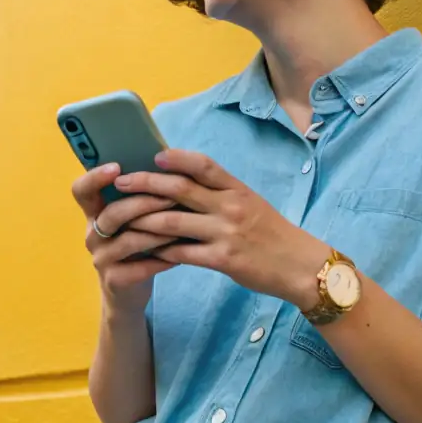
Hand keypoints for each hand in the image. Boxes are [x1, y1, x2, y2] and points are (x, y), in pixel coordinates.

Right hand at [70, 163, 178, 314]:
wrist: (128, 293)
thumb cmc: (136, 246)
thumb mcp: (132, 221)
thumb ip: (139, 197)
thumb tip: (167, 164)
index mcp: (94, 213)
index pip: (81, 190)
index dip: (95, 177)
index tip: (117, 167)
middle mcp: (92, 234)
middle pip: (112, 213)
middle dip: (144, 203)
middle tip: (172, 198)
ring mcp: (101, 258)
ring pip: (129, 240)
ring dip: (158, 232)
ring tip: (183, 227)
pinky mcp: (114, 280)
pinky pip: (140, 267)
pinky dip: (162, 259)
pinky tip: (179, 255)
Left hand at [118, 151, 325, 308]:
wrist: (300, 265)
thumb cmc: (271, 232)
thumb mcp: (250, 202)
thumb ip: (220, 192)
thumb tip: (182, 179)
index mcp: (236, 189)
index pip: (203, 164)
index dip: (176, 158)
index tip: (152, 156)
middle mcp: (230, 206)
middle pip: (179, 189)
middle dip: (145, 184)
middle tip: (121, 182)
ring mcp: (225, 233)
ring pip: (172, 221)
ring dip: (142, 220)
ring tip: (122, 219)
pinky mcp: (223, 260)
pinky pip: (182, 253)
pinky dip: (160, 251)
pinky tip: (144, 250)